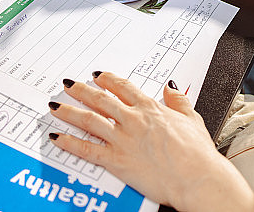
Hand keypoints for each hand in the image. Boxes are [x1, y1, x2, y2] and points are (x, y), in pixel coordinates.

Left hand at [49, 72, 253, 211]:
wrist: (196, 177)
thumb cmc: (197, 154)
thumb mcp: (192, 119)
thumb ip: (178, 101)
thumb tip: (171, 88)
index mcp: (150, 109)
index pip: (123, 88)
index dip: (107, 80)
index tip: (97, 76)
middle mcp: (132, 120)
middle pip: (101, 99)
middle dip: (81, 91)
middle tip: (68, 84)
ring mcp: (122, 139)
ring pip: (89, 120)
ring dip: (69, 111)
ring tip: (55, 106)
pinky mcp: (116, 160)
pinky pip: (86, 149)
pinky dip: (69, 142)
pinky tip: (56, 136)